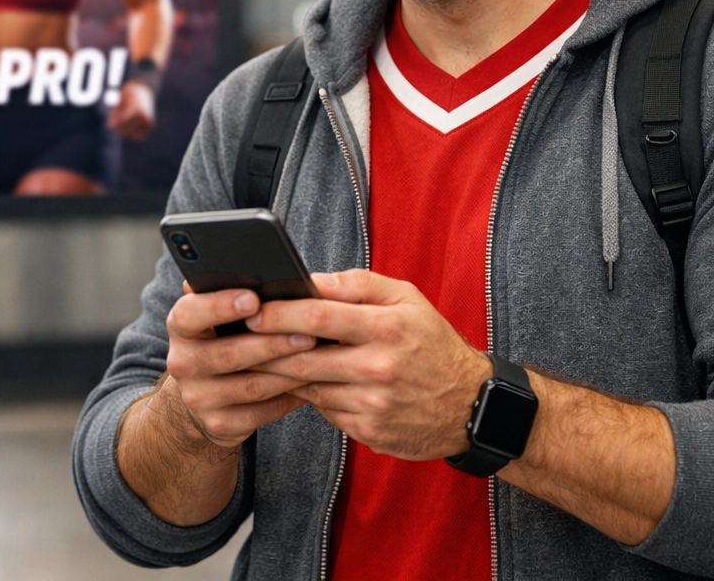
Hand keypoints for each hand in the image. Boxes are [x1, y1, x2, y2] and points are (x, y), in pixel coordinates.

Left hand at [108, 80, 156, 141]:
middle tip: (116, 120)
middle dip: (119, 127)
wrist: (144, 90)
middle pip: (126, 130)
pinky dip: (132, 135)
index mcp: (137, 109)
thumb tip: (109, 127)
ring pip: (133, 136)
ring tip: (123, 123)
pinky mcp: (150, 126)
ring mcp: (149, 123)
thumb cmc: (129, 94)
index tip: (111, 120)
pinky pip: (139, 137)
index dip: (115, 123)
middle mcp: (145, 117)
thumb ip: (115, 114)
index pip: (122, 123)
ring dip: (125, 132)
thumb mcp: (119, 101)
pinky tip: (129, 127)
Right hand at [162, 285, 314, 448]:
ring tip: (319, 355)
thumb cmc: (221, 341)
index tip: (253, 298)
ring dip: (289, 370)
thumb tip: (265, 271)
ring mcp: (199, 398)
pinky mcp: (219, 425)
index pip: (190, 313)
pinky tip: (313, 381)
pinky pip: (262, 411)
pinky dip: (290, 396)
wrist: (202, 399)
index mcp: (181, 327)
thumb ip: (230, 294)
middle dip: (271, 342)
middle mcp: (182, 363)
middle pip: (229, 353)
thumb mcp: (215, 316)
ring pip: (251, 384)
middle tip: (308, 331)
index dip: (220, 306)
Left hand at [248, 269, 491, 460]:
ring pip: (310, 387)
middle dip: (266, 348)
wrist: (472, 406)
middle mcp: (379, 368)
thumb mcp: (407, 299)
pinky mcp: (369, 432)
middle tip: (241, 337)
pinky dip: (313, 395)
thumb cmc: (433, 342)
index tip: (252, 308)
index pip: (319, 316)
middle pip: (304, 357)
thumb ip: (358, 285)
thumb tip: (311, 280)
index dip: (279, 313)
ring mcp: (373, 405)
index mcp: (387, 327)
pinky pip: (325, 411)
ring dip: (284, 374)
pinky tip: (306, 383)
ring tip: (263, 358)